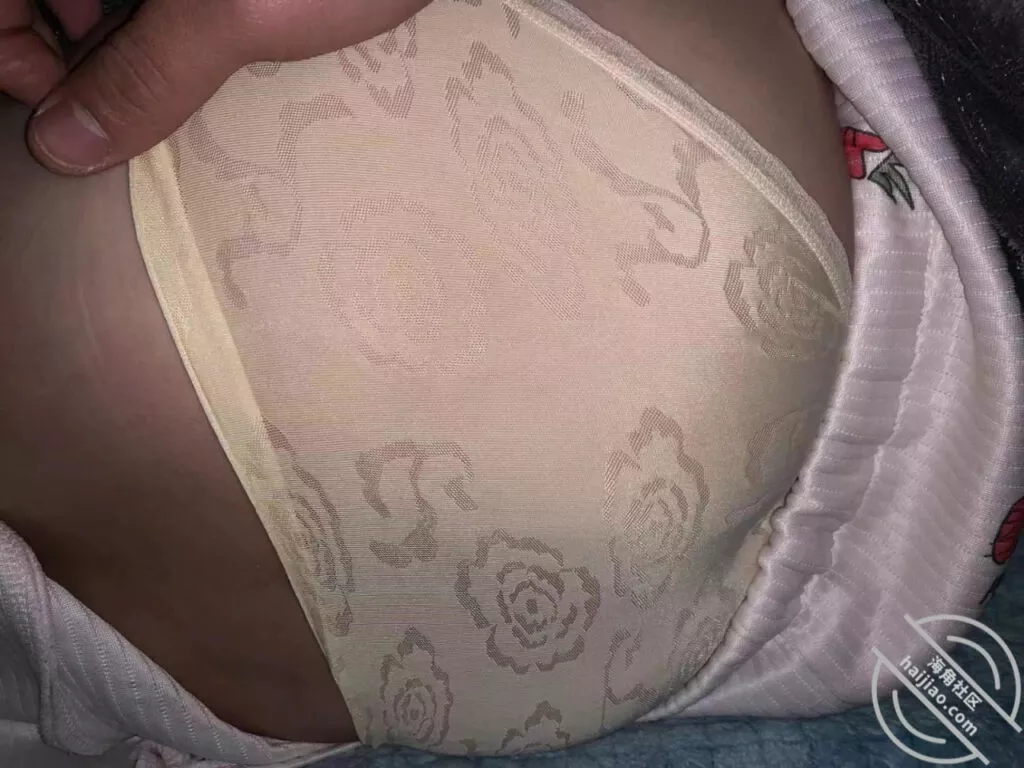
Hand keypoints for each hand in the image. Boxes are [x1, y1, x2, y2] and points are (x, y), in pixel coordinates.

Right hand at [1, 0, 431, 174]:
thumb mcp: (230, 15)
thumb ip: (144, 76)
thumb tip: (65, 145)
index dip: (9, 47)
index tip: (52, 103)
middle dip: (63, 48)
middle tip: (121, 99)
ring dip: (115, 44)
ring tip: (171, 75)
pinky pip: (150, 2)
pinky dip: (157, 30)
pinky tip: (196, 54)